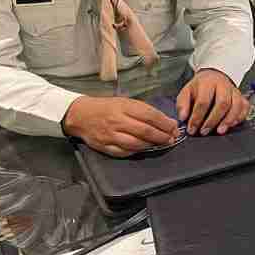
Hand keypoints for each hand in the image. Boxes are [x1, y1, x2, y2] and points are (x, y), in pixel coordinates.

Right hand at [62, 96, 178, 156]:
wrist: (80, 114)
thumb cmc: (107, 107)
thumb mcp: (126, 102)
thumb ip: (145, 111)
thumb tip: (167, 121)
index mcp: (124, 107)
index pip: (150, 116)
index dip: (165, 123)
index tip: (174, 127)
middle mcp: (117, 121)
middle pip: (145, 131)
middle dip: (162, 136)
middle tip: (172, 138)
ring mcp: (110, 135)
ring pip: (136, 144)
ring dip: (152, 145)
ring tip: (162, 144)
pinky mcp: (104, 146)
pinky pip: (124, 152)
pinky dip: (137, 151)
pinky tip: (145, 148)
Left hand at [177, 69, 249, 135]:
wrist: (214, 77)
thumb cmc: (200, 87)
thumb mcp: (186, 91)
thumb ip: (182, 104)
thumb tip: (183, 117)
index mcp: (208, 83)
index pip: (203, 101)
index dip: (197, 117)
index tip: (192, 129)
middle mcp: (223, 85)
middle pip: (223, 103)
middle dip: (213, 120)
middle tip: (204, 131)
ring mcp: (235, 91)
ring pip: (237, 105)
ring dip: (228, 120)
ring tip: (220, 131)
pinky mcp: (242, 97)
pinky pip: (245, 107)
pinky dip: (240, 117)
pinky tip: (232, 125)